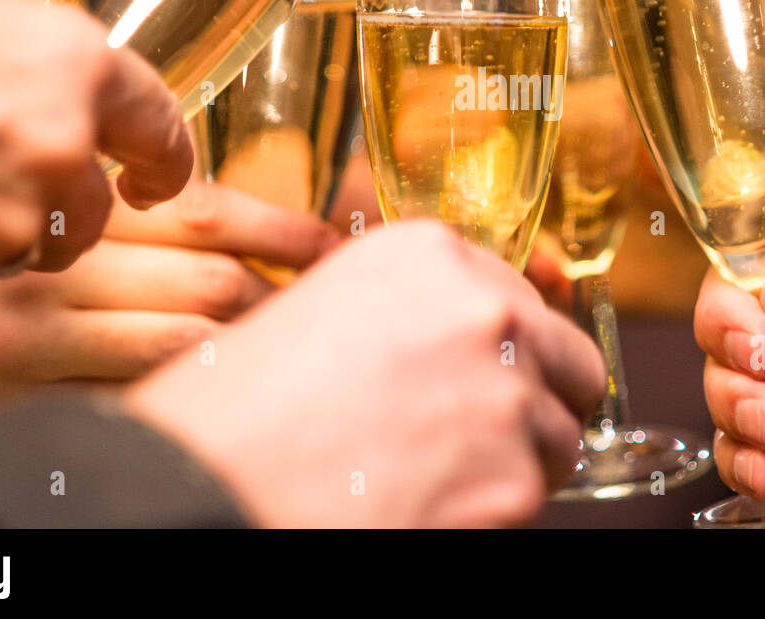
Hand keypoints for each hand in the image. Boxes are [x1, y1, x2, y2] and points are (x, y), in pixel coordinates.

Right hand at [0, 181, 339, 421]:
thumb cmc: (38, 289)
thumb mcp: (100, 241)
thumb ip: (172, 233)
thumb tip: (300, 242)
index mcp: (84, 207)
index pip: (203, 210)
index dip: (281, 231)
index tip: (334, 248)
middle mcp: (58, 257)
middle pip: (207, 276)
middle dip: (276, 299)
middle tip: (316, 314)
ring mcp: (34, 324)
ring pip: (182, 337)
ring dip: (244, 348)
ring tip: (276, 352)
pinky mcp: (22, 385)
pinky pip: (139, 392)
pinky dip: (192, 391)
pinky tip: (215, 389)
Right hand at [124, 221, 606, 527]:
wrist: (198, 487)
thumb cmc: (232, 409)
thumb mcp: (321, 310)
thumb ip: (407, 309)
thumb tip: (459, 335)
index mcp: (429, 254)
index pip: (521, 294)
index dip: (505, 343)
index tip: (488, 369)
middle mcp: (483, 311)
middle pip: (567, 358)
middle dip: (538, 396)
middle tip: (489, 431)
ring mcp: (506, 396)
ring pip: (561, 435)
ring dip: (519, 458)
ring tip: (444, 476)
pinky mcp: (512, 483)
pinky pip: (537, 498)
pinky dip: (496, 510)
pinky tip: (431, 506)